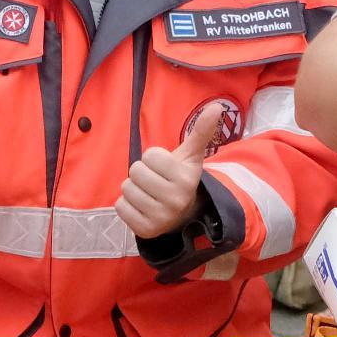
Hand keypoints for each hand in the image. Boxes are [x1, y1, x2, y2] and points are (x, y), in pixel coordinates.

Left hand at [120, 101, 236, 238]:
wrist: (182, 214)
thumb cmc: (180, 178)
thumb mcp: (191, 156)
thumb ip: (201, 131)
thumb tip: (216, 106)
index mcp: (185, 179)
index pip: (149, 155)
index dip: (153, 159)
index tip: (164, 168)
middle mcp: (175, 200)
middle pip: (135, 171)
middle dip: (142, 173)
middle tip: (154, 181)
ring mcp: (160, 218)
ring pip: (126, 188)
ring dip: (133, 188)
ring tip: (148, 193)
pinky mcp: (145, 230)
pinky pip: (120, 206)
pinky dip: (126, 204)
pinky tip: (141, 206)